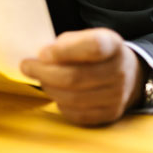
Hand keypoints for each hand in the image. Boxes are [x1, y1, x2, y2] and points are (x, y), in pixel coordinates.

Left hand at [20, 28, 143, 125]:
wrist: (125, 73)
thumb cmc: (92, 53)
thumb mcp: (82, 38)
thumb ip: (63, 45)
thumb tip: (41, 59)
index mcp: (112, 44)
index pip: (92, 47)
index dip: (64, 51)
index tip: (42, 53)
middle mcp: (119, 70)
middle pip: (76, 77)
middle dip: (44, 72)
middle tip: (26, 66)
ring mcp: (118, 95)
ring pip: (74, 98)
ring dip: (50, 88)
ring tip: (41, 79)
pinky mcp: (111, 114)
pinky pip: (78, 114)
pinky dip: (61, 104)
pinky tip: (56, 94)